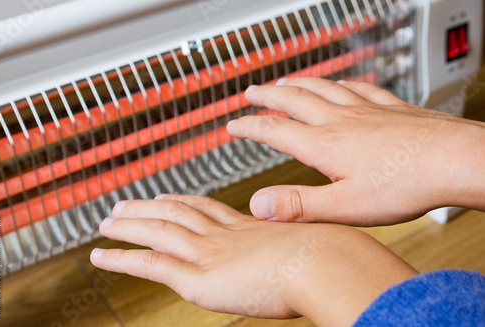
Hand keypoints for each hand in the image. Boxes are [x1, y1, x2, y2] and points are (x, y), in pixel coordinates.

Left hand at [90, 196, 416, 326]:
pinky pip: (151, 264)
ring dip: (128, 225)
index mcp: (248, 227)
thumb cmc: (330, 257)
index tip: (169, 197)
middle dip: (148, 207)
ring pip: (157, 231)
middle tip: (125, 204)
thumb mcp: (314, 246)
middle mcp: (223, 234)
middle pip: (176, 213)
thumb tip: (318, 254)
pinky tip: (101, 256)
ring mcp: (208, 252)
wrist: (326, 262)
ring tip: (106, 222)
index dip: (184, 202)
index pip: (207, 209)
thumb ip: (302, 249)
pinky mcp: (199, 277)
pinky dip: (122, 258)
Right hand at [227, 78, 484, 225]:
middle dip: (268, 96)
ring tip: (287, 82)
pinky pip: (360, 88)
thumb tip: (258, 205)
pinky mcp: (390, 108)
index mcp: (325, 145)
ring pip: (324, 88)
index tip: (232, 125)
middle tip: (252, 92)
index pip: (274, 130)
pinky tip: (342, 83)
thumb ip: (299, 205)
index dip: (249, 126)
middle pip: (295, 100)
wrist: (456, 161)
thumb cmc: (406, 185)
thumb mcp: (345, 206)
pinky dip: (342, 83)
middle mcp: (341, 121)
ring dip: (300, 84)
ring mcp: (366, 111)